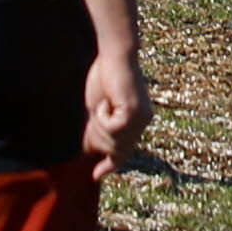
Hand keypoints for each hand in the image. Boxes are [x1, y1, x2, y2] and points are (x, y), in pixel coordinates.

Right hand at [84, 42, 152, 168]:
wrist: (116, 54)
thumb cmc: (106, 77)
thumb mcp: (99, 109)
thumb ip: (98, 129)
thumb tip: (88, 150)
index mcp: (138, 121)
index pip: (125, 151)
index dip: (110, 164)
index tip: (96, 176)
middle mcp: (144, 122)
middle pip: (113, 150)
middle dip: (97, 138)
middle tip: (93, 114)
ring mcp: (141, 119)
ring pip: (111, 141)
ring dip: (98, 125)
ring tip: (101, 105)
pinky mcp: (134, 113)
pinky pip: (110, 129)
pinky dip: (102, 117)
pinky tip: (106, 101)